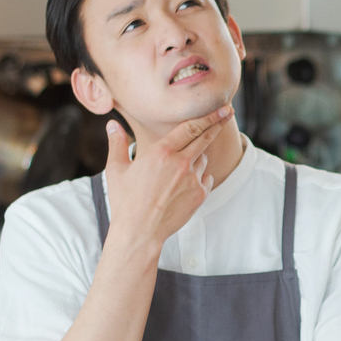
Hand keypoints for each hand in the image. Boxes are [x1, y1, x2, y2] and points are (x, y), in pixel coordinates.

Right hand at [104, 106, 231, 250]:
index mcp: (161, 152)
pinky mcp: (200, 195)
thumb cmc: (125, 201)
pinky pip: (206, 179)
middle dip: (218, 123)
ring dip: (197, 157)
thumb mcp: (117, 170)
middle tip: (229, 113)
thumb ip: (117, 143)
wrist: (140, 232)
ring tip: (179, 169)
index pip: (190, 127)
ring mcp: (193, 180)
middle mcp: (181, 163)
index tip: (222, 108)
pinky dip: (199, 177)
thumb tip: (112, 124)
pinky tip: (185, 184)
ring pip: (202, 159)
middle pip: (204, 137)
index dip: (208, 116)